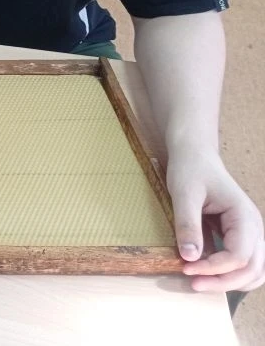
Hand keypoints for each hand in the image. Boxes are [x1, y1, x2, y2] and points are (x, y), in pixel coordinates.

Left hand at [168, 149, 264, 291]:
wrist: (195, 155)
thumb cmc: (190, 170)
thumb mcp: (184, 194)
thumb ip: (187, 224)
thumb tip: (189, 257)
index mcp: (244, 217)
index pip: (239, 256)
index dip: (215, 268)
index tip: (186, 268)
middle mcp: (254, 228)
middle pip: (252, 269)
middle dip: (223, 281)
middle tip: (193, 284)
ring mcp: (250, 233)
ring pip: (253, 271)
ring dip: (229, 281)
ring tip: (199, 282)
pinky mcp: (239, 236)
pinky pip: (243, 263)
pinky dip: (229, 274)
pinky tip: (205, 273)